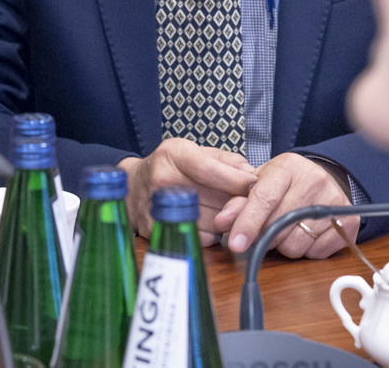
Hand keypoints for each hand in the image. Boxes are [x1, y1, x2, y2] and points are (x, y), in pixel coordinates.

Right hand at [120, 138, 257, 242]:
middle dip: (235, 201)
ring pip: (213, 222)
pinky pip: (202, 238)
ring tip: (216, 208)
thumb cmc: (169, 166)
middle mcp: (163, 181)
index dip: (236, 179)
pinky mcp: (160, 231)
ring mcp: (159, 207)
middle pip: (215, 199)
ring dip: (224, 219)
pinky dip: (211, 233)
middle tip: (239, 199)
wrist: (132, 186)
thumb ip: (224, 159)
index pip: (209, 169)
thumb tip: (251, 175)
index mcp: (173, 155)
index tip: (255, 185)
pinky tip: (204, 220)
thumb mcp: (193, 150)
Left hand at [214, 153, 355, 257]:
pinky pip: (315, 253)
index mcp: (288, 166)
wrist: (324, 180)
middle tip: (263, 230)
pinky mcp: (350, 222)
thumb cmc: (285, 183)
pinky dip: (304, 250)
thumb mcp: (259, 183)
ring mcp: (335, 201)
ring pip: (296, 244)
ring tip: (285, 229)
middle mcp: (315, 180)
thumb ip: (238, 201)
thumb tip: (222, 222)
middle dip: (264, 235)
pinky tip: (304, 234)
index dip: (248, 222)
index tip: (236, 243)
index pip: (264, 198)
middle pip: (279, 225)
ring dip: (283, 245)